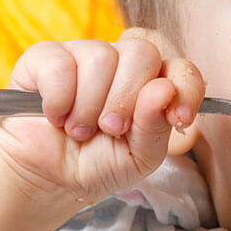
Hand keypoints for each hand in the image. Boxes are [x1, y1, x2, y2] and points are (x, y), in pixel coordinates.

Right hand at [0, 32, 204, 202]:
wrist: (47, 178)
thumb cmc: (97, 164)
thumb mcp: (138, 158)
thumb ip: (156, 127)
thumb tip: (164, 89)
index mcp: (151, 85)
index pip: (180, 68)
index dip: (184, 88)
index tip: (178, 118)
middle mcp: (120, 63)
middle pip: (142, 52)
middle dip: (127, 99)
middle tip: (110, 129)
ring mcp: (83, 54)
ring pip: (101, 58)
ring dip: (89, 107)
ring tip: (78, 130)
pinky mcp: (45, 57)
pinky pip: (60, 66)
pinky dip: (59, 100)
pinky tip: (55, 116)